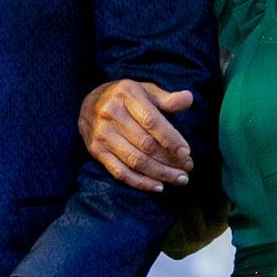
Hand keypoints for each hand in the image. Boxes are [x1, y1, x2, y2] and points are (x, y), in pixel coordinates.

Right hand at [78, 80, 192, 191]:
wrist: (88, 102)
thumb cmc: (125, 98)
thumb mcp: (145, 90)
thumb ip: (167, 98)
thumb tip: (188, 99)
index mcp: (126, 94)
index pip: (151, 121)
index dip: (170, 139)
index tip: (186, 153)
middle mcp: (110, 113)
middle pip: (145, 144)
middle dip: (170, 160)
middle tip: (188, 168)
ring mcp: (101, 134)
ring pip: (135, 160)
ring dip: (160, 173)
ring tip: (179, 179)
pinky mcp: (95, 150)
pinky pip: (120, 172)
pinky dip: (140, 182)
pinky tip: (158, 186)